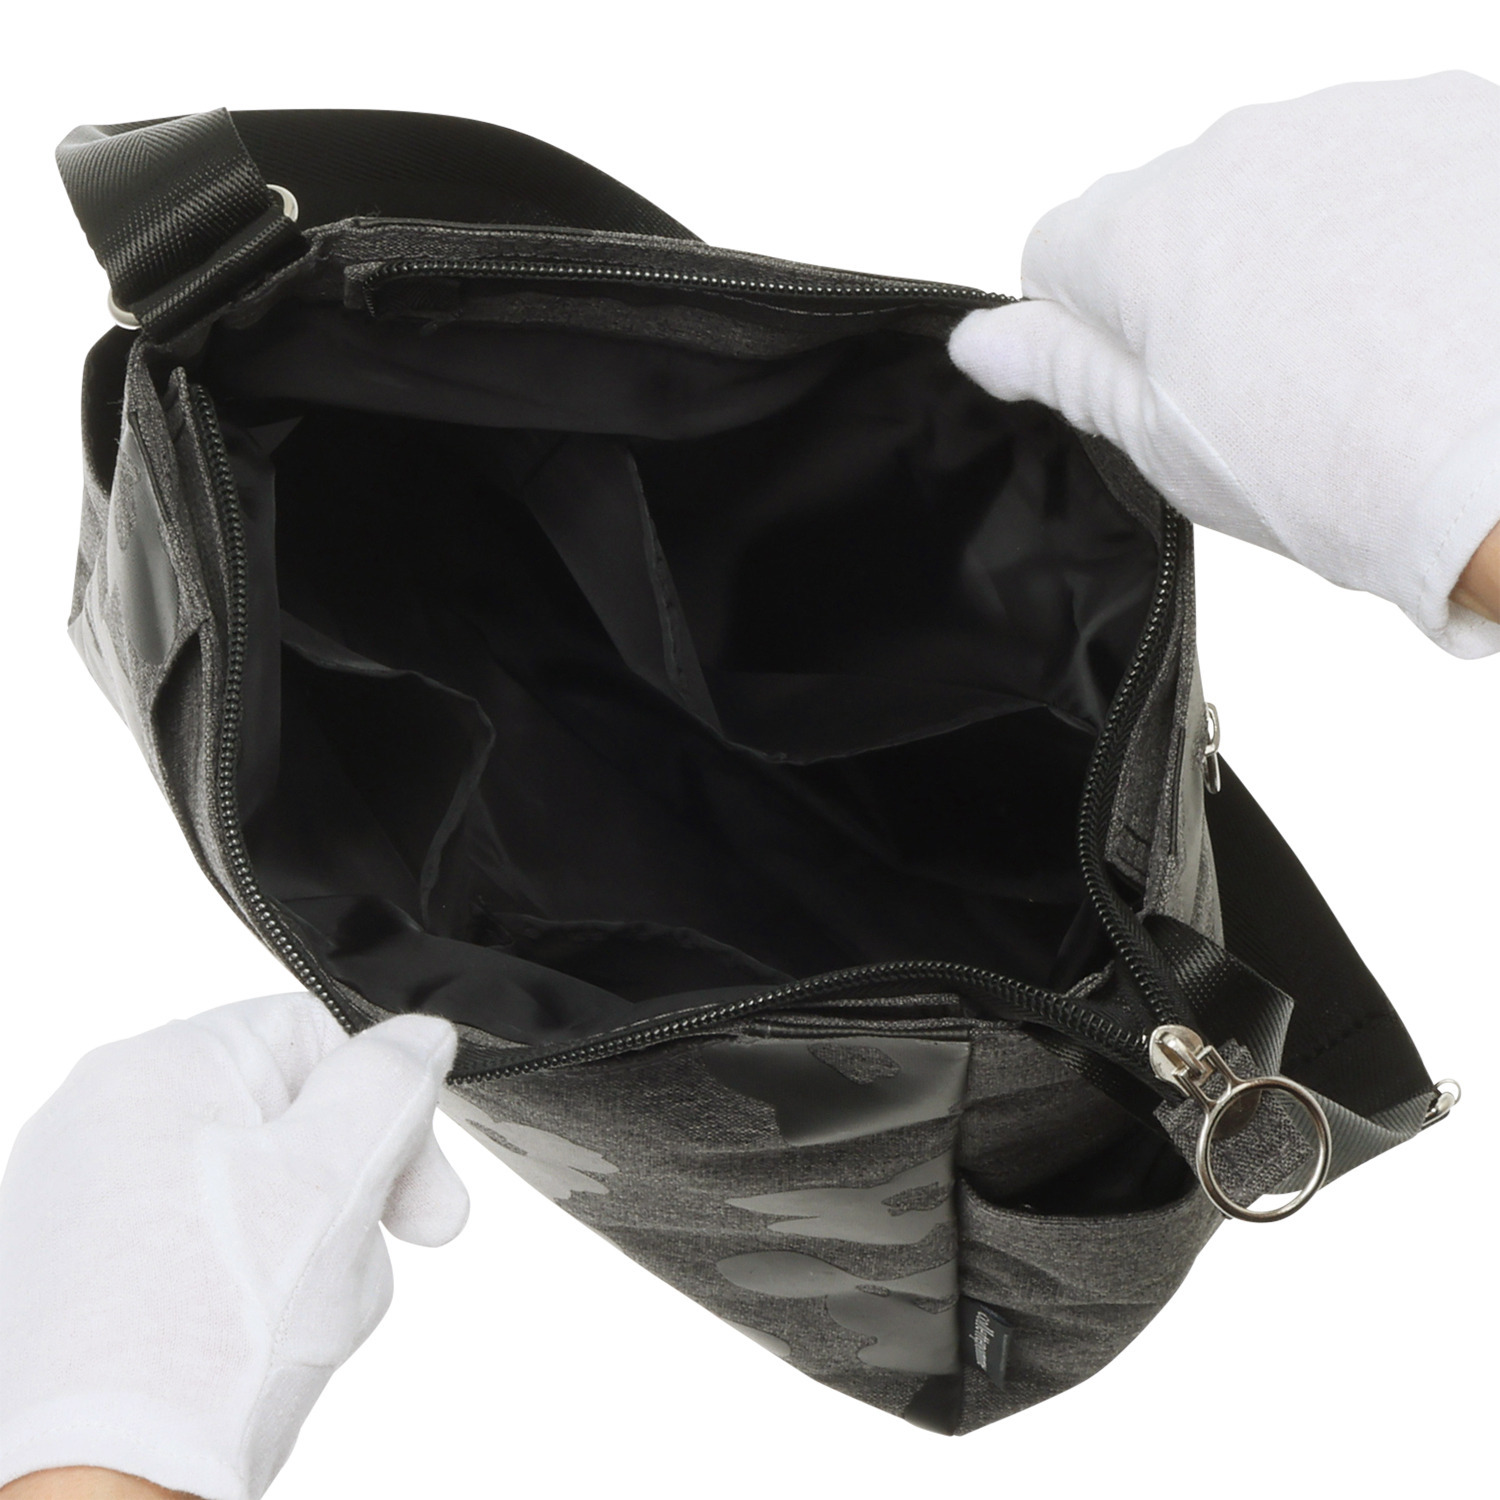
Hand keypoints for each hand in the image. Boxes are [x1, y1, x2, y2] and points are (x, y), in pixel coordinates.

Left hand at [0, 994, 468, 1499]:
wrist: (102, 1494)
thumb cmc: (208, 1343)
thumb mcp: (340, 1176)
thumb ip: (392, 1082)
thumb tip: (417, 1038)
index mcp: (153, 1070)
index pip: (311, 1035)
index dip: (386, 1107)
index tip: (420, 1191)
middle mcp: (99, 1122)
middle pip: (284, 1113)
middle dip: (349, 1185)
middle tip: (377, 1252)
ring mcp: (80, 1202)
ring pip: (252, 1187)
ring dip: (307, 1241)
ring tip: (305, 1317)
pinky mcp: (80, 1275)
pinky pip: (201, 1246)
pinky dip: (247, 1282)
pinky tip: (257, 1341)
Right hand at [948, 70, 1499, 656]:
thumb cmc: (1342, 466)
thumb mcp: (1161, 442)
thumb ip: (1061, 370)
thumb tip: (981, 338)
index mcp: (1143, 232)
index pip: (1056, 257)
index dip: (1087, 331)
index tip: (1144, 388)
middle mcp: (1238, 151)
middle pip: (1171, 216)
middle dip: (1194, 290)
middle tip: (1259, 392)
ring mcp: (1352, 125)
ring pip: (1278, 189)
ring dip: (1290, 254)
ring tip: (1355, 357)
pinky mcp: (1453, 120)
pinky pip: (1381, 168)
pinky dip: (1385, 228)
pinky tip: (1422, 311)